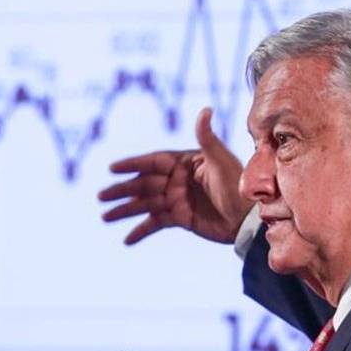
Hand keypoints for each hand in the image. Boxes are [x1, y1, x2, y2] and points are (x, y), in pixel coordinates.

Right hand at [99, 107, 250, 244]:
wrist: (249, 218)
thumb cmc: (238, 186)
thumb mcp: (221, 161)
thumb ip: (207, 138)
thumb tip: (205, 109)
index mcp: (184, 163)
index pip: (152, 162)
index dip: (132, 165)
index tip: (113, 168)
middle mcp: (176, 181)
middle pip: (143, 184)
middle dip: (122, 190)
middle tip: (101, 196)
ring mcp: (176, 200)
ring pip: (144, 205)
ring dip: (124, 210)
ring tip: (105, 217)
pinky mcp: (180, 218)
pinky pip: (155, 224)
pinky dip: (141, 231)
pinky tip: (127, 240)